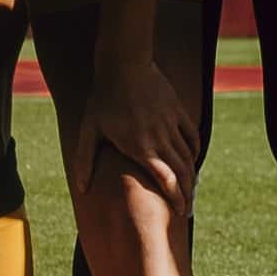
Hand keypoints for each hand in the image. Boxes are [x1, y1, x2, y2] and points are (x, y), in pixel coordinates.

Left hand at [90, 38, 201, 201]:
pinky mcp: (177, 110)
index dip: (177, 199)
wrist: (124, 63)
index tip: (181, 212)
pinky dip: (194, 151)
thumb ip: (85, 161)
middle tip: (187, 209)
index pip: (167, 181)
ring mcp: (171, 123)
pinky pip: (192, 135)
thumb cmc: (103, 98)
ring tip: (190, 189)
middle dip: (187, 194)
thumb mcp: (89, 130)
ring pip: (189, 156)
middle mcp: (160, 138)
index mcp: (140, 147)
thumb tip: (81, 189)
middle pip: (183, 172)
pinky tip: (191, 160)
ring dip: (192, 175)